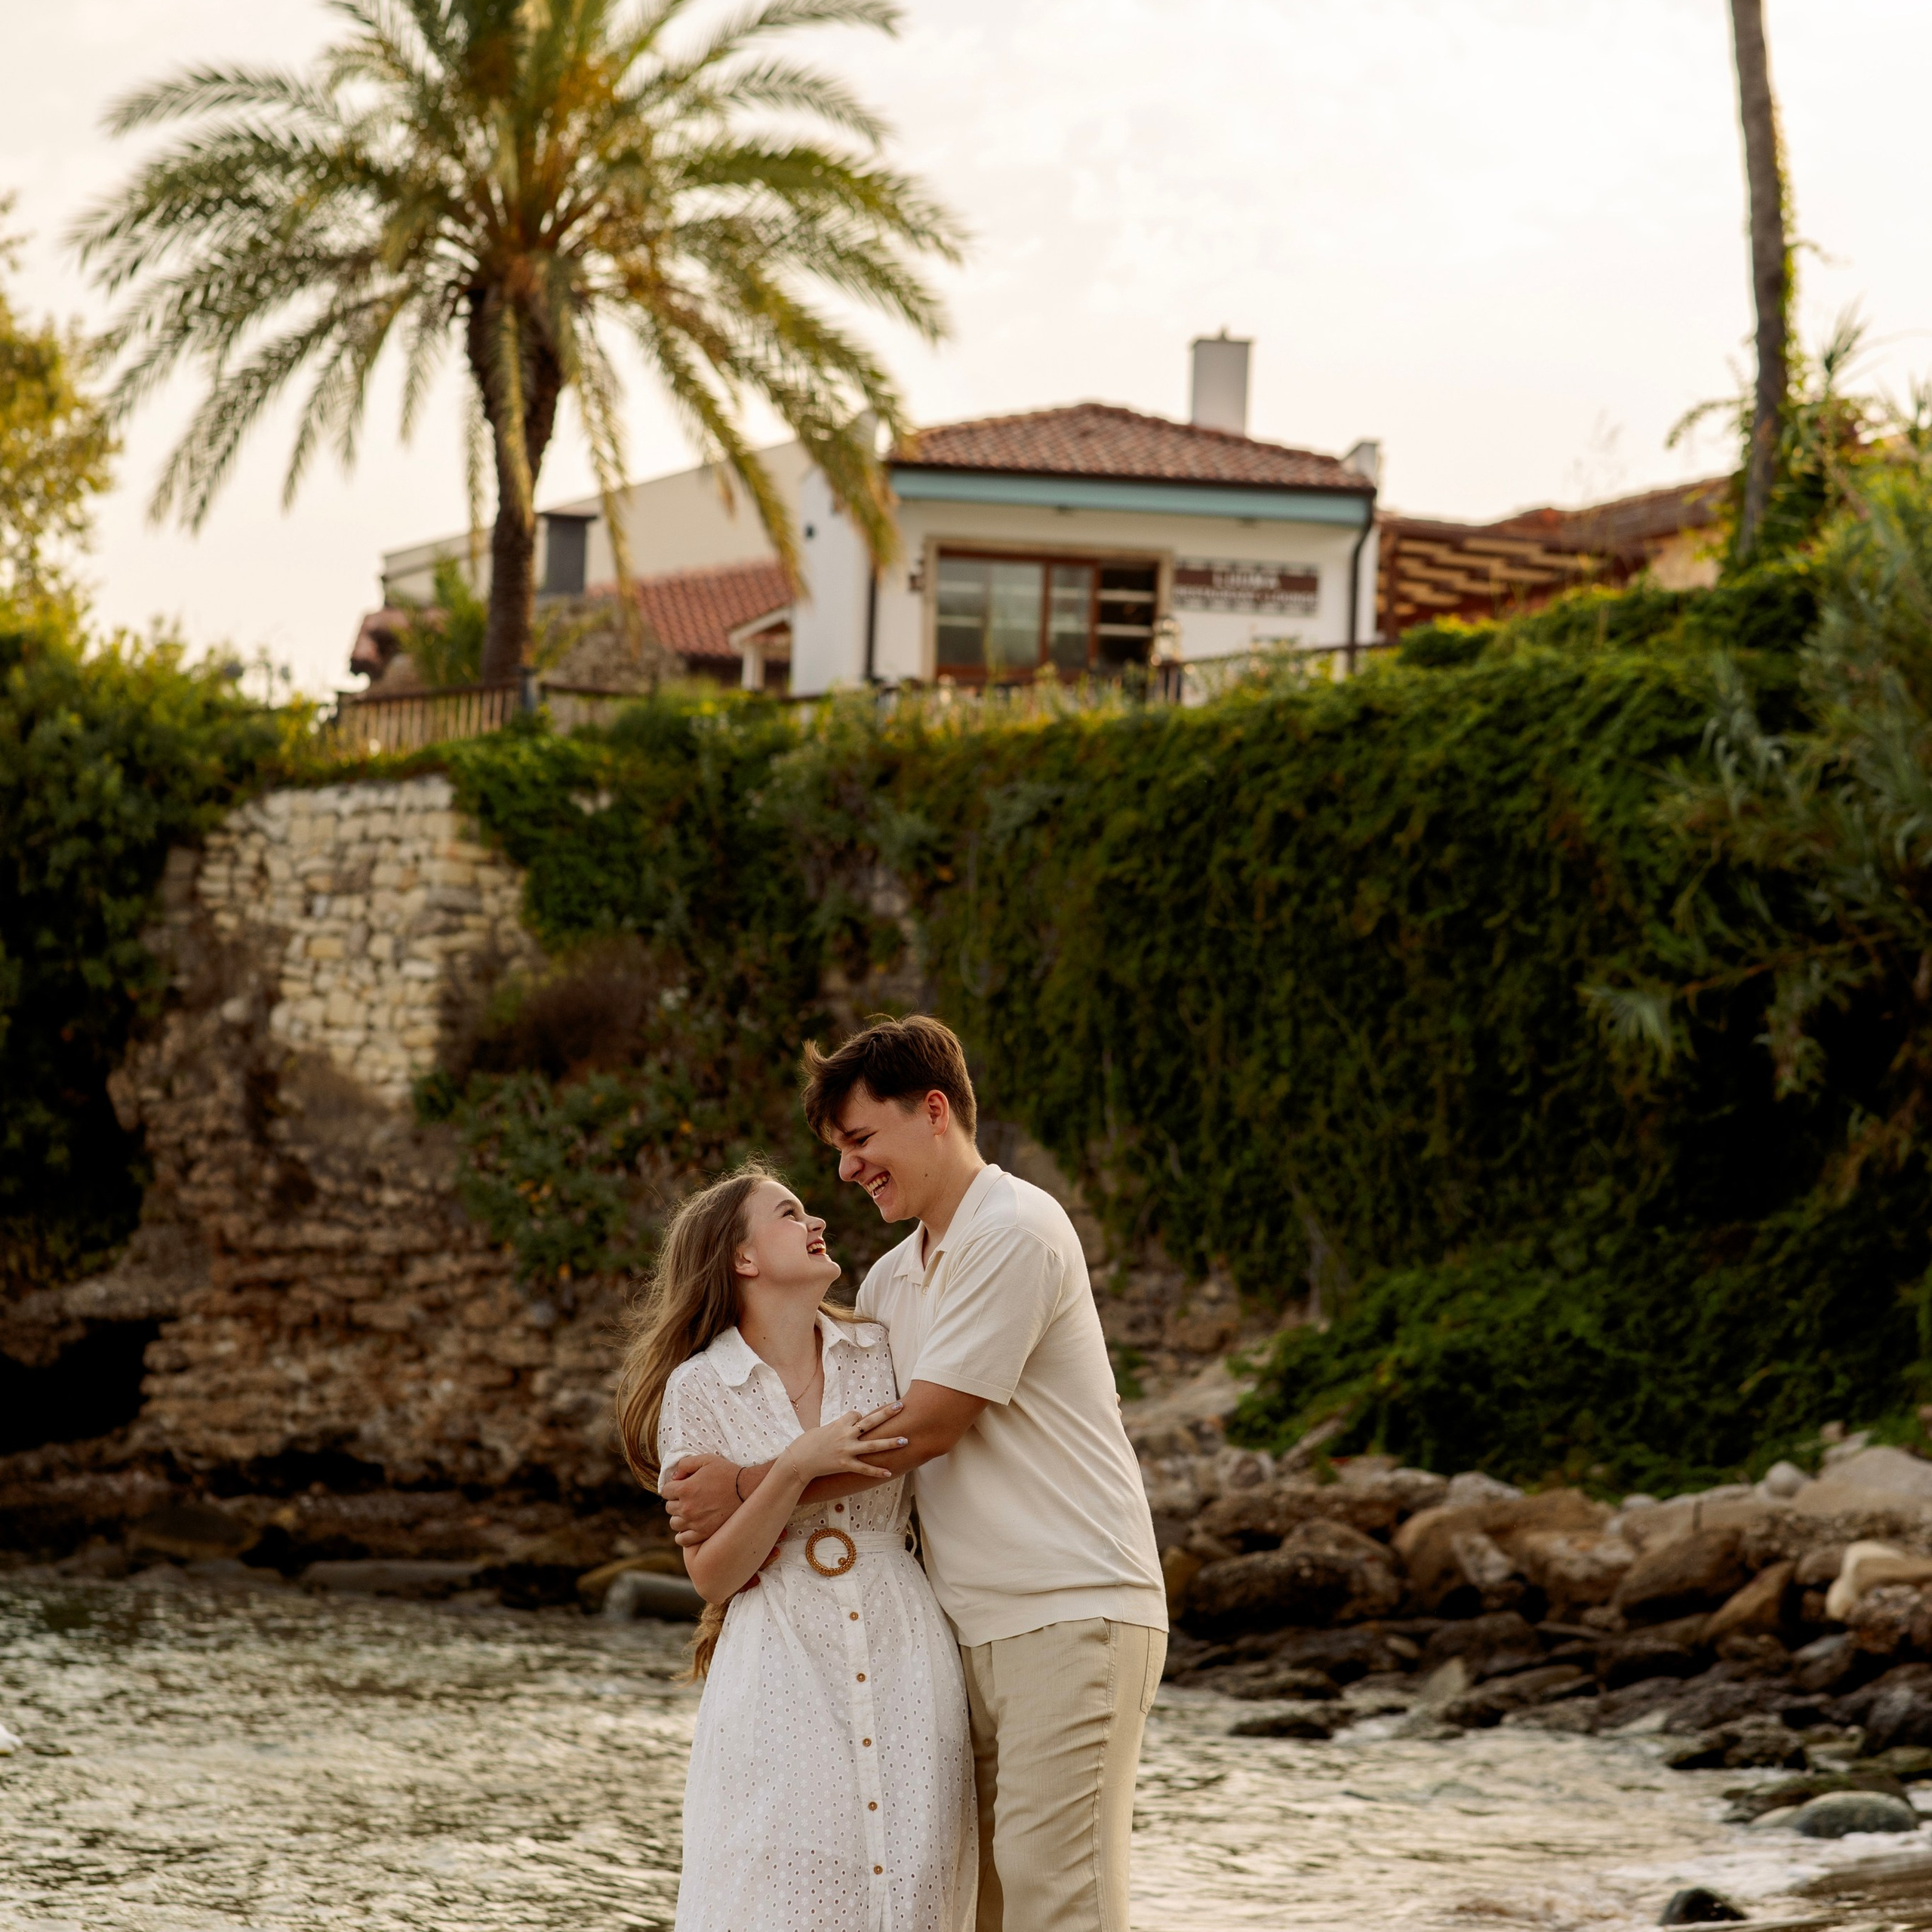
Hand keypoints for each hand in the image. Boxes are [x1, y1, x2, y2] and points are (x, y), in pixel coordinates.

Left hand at [662, 1454, 738, 1546]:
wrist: (747, 1490)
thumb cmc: (727, 1473)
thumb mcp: (706, 1460)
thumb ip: (685, 1464)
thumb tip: (674, 1477)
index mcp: (685, 1489)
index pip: (665, 1491)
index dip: (673, 1487)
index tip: (681, 1486)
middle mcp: (686, 1507)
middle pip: (669, 1507)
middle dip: (676, 1501)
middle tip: (689, 1498)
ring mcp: (694, 1522)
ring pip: (674, 1523)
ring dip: (679, 1517)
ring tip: (690, 1512)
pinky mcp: (703, 1533)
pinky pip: (682, 1539)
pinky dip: (682, 1534)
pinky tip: (690, 1526)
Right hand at [782, 1405, 909, 1484]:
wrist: (798, 1461)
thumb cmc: (807, 1444)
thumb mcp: (822, 1430)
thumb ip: (837, 1427)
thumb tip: (848, 1427)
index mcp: (839, 1424)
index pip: (857, 1415)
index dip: (859, 1418)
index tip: (858, 1422)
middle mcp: (846, 1435)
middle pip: (871, 1422)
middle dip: (887, 1413)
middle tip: (901, 1406)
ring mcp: (847, 1450)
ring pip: (873, 1445)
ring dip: (890, 1443)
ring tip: (905, 1440)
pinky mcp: (845, 1465)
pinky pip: (865, 1468)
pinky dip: (877, 1471)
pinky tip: (889, 1472)